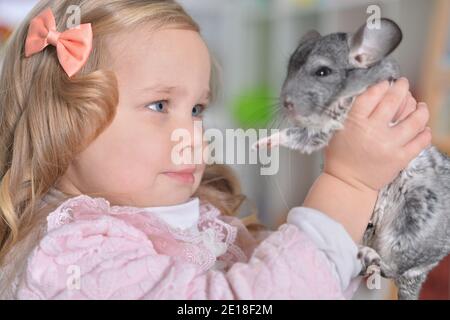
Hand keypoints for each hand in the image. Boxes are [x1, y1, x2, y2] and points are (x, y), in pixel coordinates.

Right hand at [323, 78, 431, 192]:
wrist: (348, 183)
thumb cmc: (341, 155)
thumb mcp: (338, 130)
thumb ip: (352, 113)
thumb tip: (372, 92)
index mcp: (355, 123)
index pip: (371, 95)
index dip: (381, 86)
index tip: (385, 83)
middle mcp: (373, 132)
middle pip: (393, 102)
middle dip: (401, 88)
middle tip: (403, 84)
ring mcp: (389, 146)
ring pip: (413, 120)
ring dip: (420, 109)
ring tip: (420, 106)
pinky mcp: (400, 159)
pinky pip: (420, 142)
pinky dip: (425, 132)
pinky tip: (424, 127)